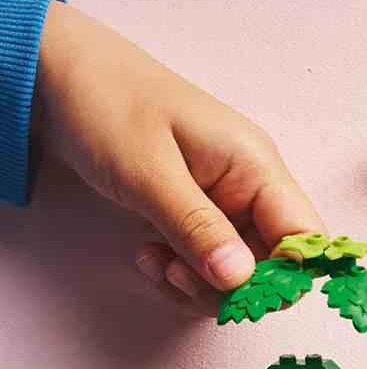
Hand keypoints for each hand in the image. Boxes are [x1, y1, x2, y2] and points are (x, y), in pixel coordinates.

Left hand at [33, 3, 321, 313]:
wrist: (59, 77)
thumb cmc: (108, 106)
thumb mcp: (148, 172)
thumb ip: (197, 227)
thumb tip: (241, 280)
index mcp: (256, 166)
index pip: (305, 235)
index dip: (285, 274)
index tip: (234, 291)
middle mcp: (251, 187)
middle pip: (274, 262)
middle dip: (231, 286)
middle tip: (178, 276)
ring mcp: (224, 202)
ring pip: (239, 270)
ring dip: (199, 283)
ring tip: (155, 262)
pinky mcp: (196, 214)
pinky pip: (206, 262)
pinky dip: (180, 273)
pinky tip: (147, 255)